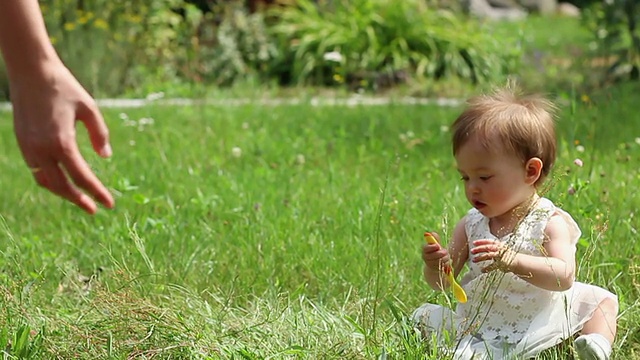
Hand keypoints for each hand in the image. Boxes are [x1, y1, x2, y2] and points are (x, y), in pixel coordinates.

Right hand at [10, 62, 113, 213]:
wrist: (31, 71)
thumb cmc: (64, 87)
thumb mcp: (89, 108)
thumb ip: (99, 134)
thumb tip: (106, 156)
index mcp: (62, 142)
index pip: (81, 177)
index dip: (96, 192)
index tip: (109, 204)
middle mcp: (42, 149)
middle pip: (62, 185)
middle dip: (79, 200)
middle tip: (95, 209)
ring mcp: (29, 147)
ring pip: (46, 181)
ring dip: (63, 192)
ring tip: (80, 198)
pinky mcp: (23, 142)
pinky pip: (36, 170)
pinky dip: (49, 180)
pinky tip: (62, 181)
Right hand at [421, 232, 450, 271]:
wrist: (437, 264)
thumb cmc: (437, 251)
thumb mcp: (436, 245)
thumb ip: (435, 239)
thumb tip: (432, 233)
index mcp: (425, 250)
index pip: (426, 248)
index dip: (432, 247)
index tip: (438, 246)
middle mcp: (425, 257)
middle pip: (433, 255)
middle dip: (441, 253)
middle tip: (445, 252)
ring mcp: (429, 264)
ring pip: (439, 261)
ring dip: (445, 258)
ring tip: (446, 256)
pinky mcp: (435, 270)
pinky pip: (442, 267)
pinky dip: (446, 264)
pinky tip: (446, 262)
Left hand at [471, 239, 517, 272]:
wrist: (518, 262)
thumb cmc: (507, 255)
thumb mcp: (500, 250)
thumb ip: (491, 249)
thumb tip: (480, 248)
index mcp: (499, 245)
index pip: (489, 241)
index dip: (481, 241)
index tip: (474, 243)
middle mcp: (500, 249)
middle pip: (487, 247)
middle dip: (479, 249)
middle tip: (472, 251)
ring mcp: (501, 256)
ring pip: (488, 255)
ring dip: (480, 258)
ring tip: (473, 260)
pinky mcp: (502, 263)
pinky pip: (493, 266)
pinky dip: (487, 268)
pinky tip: (482, 270)